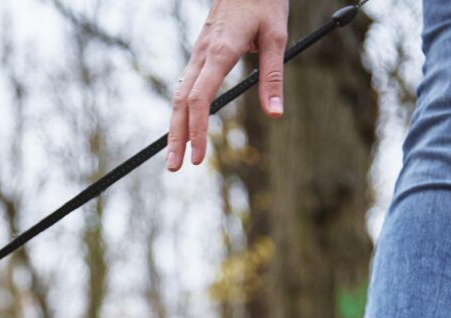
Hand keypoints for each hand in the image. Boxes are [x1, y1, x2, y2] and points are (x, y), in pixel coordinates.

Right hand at [166, 0, 288, 170]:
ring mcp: (197, 54)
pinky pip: (184, 86)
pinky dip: (180, 111)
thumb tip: (275, 113)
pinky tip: (181, 127)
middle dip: (175, 137)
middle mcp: (201, 55)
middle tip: (173, 167)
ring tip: (174, 155)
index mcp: (219, 52)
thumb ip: (272, 77)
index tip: (197, 156)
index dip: (197, 130)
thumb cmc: (263, 2)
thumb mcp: (277, 36)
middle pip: (181, 103)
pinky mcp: (199, 53)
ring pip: (178, 96)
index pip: (200, 99)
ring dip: (174, 127)